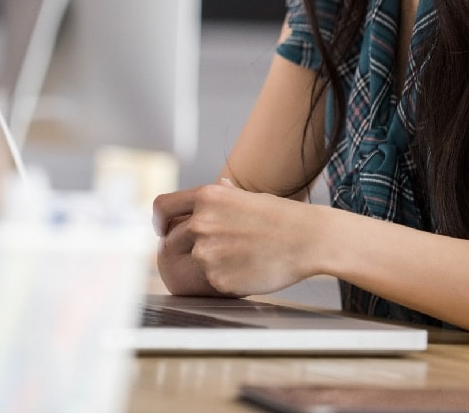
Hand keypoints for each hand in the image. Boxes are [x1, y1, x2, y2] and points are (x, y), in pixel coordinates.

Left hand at [152, 179, 321, 297]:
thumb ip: (224, 195)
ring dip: (204, 264)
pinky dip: (221, 280)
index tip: (163, 230)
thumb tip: (219, 186)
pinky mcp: (218, 279)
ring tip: (234, 260)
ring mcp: (207, 253)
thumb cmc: (281, 217)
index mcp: (207, 197)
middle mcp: (201, 223)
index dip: (160, 220)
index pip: (162, 207)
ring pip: (189, 263)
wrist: (308, 239)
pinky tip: (244, 271)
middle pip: (170, 239)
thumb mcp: (249, 196)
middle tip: (207, 252)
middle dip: (181, 247)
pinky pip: (208, 282)